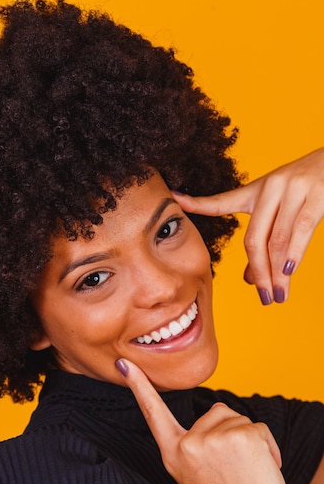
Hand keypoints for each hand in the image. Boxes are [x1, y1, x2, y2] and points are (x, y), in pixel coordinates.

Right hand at [116, 358, 291, 483]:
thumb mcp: (196, 474)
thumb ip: (197, 443)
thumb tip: (215, 411)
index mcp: (173, 455)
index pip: (153, 413)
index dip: (139, 386)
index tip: (125, 363)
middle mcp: (187, 445)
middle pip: (215, 412)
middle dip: (231, 434)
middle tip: (236, 471)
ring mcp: (212, 439)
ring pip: (237, 417)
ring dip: (250, 440)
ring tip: (247, 472)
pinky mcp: (239, 437)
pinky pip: (258, 426)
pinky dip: (268, 446)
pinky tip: (262, 468)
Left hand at [173, 147, 323, 304]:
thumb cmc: (310, 190)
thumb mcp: (282, 209)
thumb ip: (265, 242)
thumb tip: (250, 281)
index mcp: (258, 190)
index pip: (221, 201)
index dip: (197, 202)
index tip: (174, 199)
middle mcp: (271, 187)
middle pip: (254, 239)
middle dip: (257, 272)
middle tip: (260, 297)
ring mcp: (294, 189)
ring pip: (277, 241)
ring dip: (277, 274)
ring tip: (277, 295)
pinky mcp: (318, 195)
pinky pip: (302, 232)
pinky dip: (293, 256)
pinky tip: (288, 273)